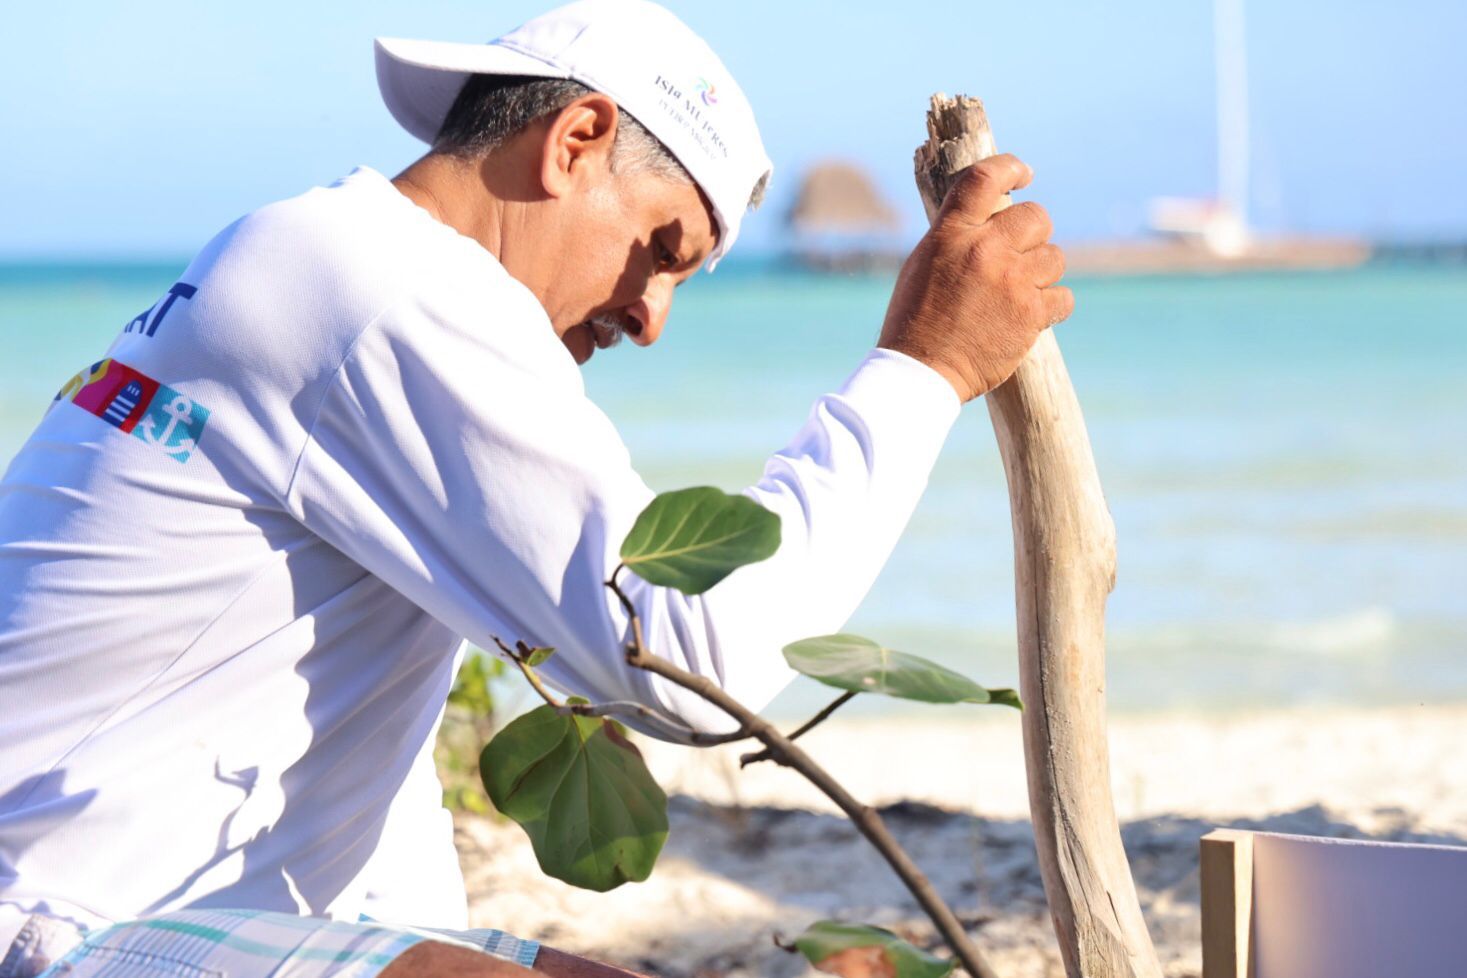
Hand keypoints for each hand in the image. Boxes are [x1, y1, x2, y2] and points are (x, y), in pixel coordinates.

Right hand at [878, 154, 1072, 401]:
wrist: (921, 371)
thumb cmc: (915, 321)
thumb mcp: (924, 264)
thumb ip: (956, 237)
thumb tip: (988, 220)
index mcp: (950, 234)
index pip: (985, 178)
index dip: (1011, 168)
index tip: (1024, 176)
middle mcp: (983, 250)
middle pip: (1036, 217)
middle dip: (1034, 233)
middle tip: (1021, 253)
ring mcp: (1010, 281)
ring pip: (1054, 256)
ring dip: (1042, 271)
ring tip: (1021, 290)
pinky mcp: (1029, 314)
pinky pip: (1063, 297)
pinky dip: (1052, 305)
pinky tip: (1034, 314)